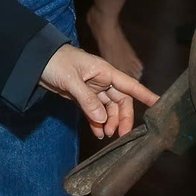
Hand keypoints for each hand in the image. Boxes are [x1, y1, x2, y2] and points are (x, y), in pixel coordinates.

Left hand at [39, 45, 158, 138]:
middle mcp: (103, 80)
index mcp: (105, 71)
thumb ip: (87, 100)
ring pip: (109, 108)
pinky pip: (95, 111)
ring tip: (105, 135)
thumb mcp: (71, 80)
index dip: (145, 95)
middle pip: (121, 101)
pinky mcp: (83, 96)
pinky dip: (97, 122)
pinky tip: (97, 132)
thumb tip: (102, 119)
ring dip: (109, 122)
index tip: (159, 105)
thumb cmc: (56, 62)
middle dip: (123, 117)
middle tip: (121, 135)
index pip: (130, 85)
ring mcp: (93, 89)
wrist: (35, 61)